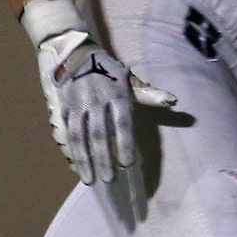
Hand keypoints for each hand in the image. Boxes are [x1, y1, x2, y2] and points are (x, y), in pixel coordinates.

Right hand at [23, 0, 176, 186]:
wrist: (77, 55)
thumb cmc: (109, 71)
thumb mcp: (130, 79)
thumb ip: (149, 94)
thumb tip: (173, 101)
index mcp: (117, 93)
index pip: (122, 123)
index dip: (125, 144)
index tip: (128, 165)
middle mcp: (96, 99)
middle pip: (100, 134)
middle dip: (104, 159)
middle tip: (110, 180)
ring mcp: (77, 105)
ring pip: (79, 137)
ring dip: (84, 161)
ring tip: (90, 180)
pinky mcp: (63, 109)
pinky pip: (66, 134)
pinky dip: (71, 152)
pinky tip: (76, 167)